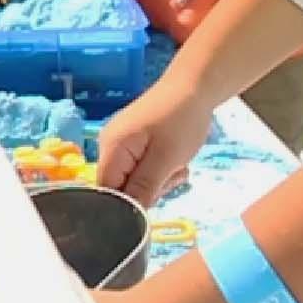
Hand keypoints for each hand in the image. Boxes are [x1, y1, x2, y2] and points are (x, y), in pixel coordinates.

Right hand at [95, 75, 213, 206]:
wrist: (195, 86)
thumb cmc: (181, 119)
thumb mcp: (166, 158)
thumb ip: (144, 188)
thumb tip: (128, 217)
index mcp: (111, 148)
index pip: (106, 192)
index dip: (127, 205)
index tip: (154, 199)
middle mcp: (110, 146)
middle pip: (120, 188)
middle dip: (147, 191)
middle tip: (172, 176)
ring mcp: (122, 144)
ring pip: (134, 181)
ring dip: (158, 181)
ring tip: (177, 165)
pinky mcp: (135, 143)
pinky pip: (141, 169)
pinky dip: (160, 171)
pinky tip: (176, 160)